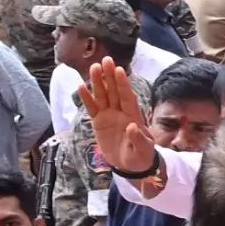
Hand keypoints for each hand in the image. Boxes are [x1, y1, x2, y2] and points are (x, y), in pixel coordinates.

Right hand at [79, 57, 157, 175]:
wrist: (130, 165)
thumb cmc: (141, 156)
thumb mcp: (143, 150)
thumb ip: (138, 139)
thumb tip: (132, 126)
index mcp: (133, 115)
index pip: (127, 97)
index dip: (123, 84)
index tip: (119, 70)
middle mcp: (121, 112)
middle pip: (114, 91)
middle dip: (110, 76)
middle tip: (106, 60)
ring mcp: (109, 115)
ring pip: (103, 96)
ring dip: (98, 82)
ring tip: (94, 67)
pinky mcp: (99, 122)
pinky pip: (92, 108)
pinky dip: (86, 98)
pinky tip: (81, 86)